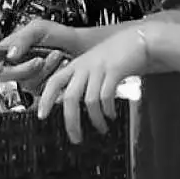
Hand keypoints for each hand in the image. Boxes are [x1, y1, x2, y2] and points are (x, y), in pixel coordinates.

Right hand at [0, 18, 86, 95]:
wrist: (83, 46)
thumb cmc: (61, 36)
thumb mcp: (39, 29)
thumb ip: (21, 38)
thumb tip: (9, 55)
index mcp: (10, 50)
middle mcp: (17, 65)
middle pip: (6, 76)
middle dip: (24, 68)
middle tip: (40, 58)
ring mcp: (29, 78)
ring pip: (25, 82)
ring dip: (44, 69)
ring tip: (57, 55)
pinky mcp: (42, 88)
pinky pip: (41, 89)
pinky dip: (53, 75)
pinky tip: (62, 65)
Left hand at [32, 25, 153, 143]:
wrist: (138, 40)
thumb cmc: (116, 55)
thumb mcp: (93, 65)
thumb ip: (82, 81)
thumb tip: (73, 105)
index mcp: (77, 65)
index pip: (54, 82)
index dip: (46, 99)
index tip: (41, 116)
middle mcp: (85, 66)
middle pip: (70, 97)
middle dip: (71, 121)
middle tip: (76, 138)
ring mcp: (99, 68)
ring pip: (89, 100)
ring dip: (95, 119)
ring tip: (101, 128)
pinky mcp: (115, 70)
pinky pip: (106, 95)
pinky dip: (107, 109)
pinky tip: (111, 115)